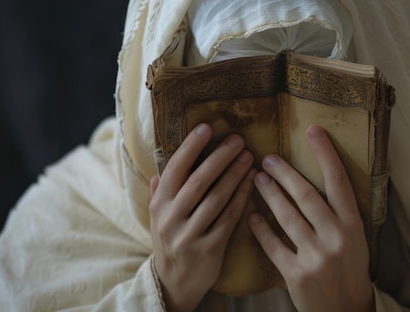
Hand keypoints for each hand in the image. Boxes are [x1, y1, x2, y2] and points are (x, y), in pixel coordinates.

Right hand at [149, 123, 255, 311]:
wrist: (174, 282)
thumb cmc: (171, 240)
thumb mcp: (158, 217)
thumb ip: (159, 193)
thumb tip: (158, 170)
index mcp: (159, 204)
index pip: (175, 168)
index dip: (191, 147)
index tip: (207, 127)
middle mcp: (171, 218)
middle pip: (199, 180)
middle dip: (220, 157)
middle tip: (238, 140)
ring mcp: (189, 235)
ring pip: (216, 198)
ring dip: (235, 175)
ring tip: (250, 158)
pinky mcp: (209, 249)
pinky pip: (229, 218)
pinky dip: (242, 198)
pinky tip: (252, 184)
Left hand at [248, 125, 373, 311]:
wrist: (347, 311)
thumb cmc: (350, 268)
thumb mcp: (355, 238)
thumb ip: (339, 212)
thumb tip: (321, 176)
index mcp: (353, 225)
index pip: (339, 181)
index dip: (326, 153)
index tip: (313, 129)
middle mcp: (337, 238)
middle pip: (306, 195)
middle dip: (285, 173)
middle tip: (267, 158)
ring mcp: (317, 257)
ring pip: (287, 217)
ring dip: (269, 194)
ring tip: (255, 178)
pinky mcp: (297, 275)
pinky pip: (273, 246)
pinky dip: (260, 229)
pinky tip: (251, 215)